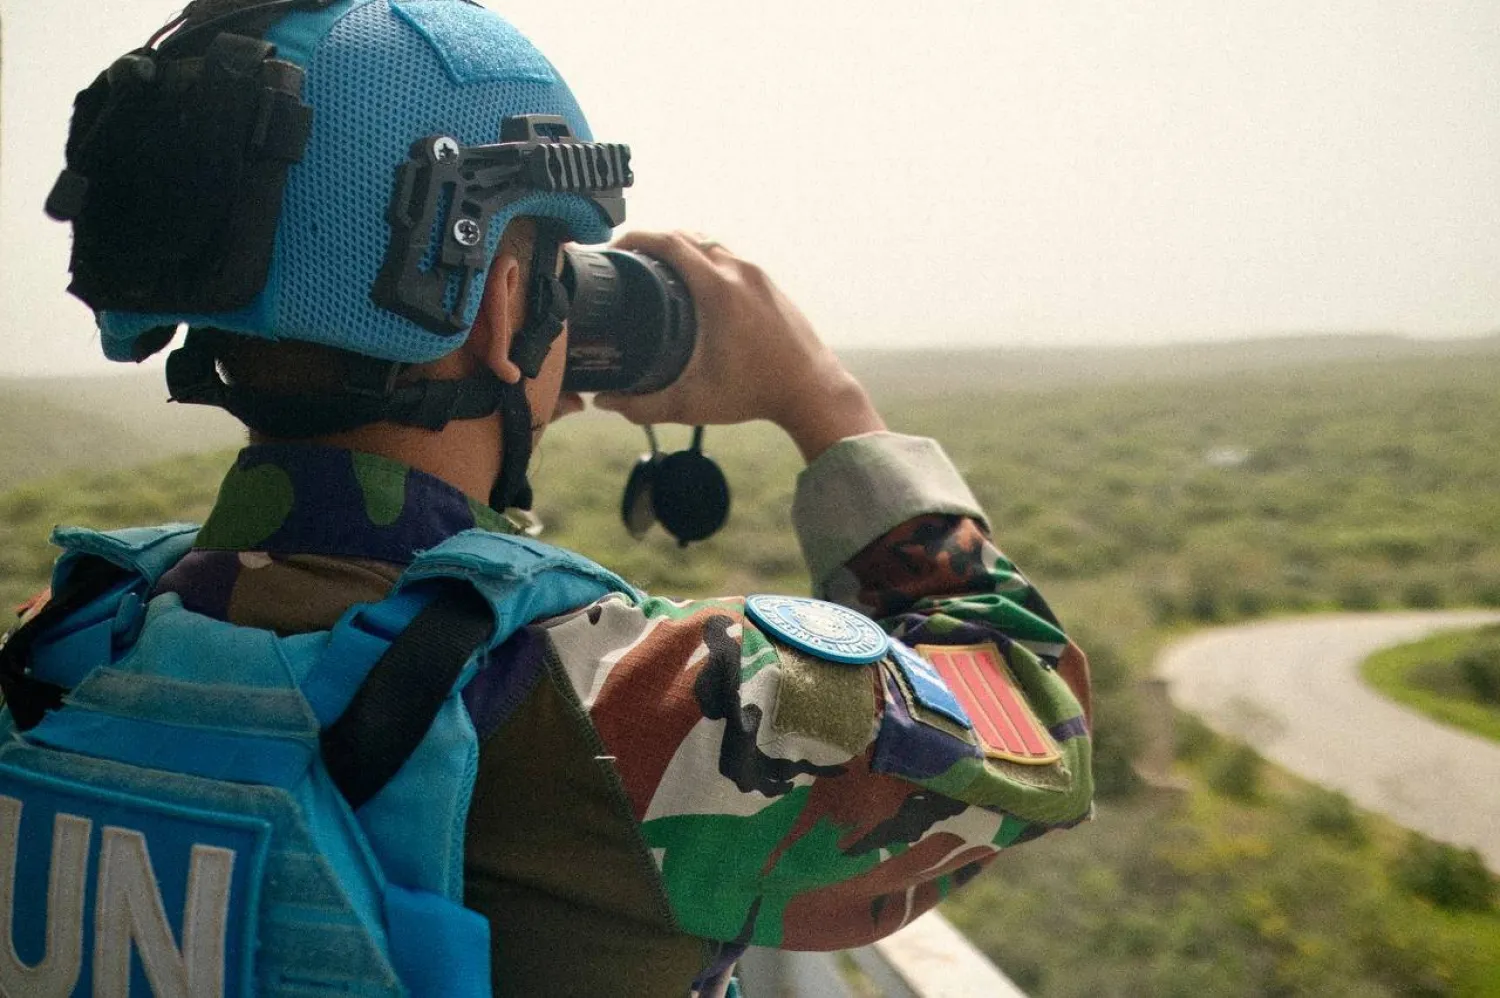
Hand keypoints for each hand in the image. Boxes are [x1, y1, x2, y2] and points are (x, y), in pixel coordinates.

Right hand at [591, 231, 884, 461]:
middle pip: (687, 236)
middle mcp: (739, 272)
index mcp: (718, 290)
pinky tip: (694, 281)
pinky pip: (730, 258)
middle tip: (629, 259)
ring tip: (656, 267)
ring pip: (711, 244)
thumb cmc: (756, 395)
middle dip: (654, 241)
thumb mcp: (693, 403)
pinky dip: (706, 259)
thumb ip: (643, 405)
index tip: (616, 248)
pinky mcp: (769, 284)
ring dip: (682, 247)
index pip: (669, 242)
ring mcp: (758, 275)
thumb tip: (605, 401)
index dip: (637, 238)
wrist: (812, 390)